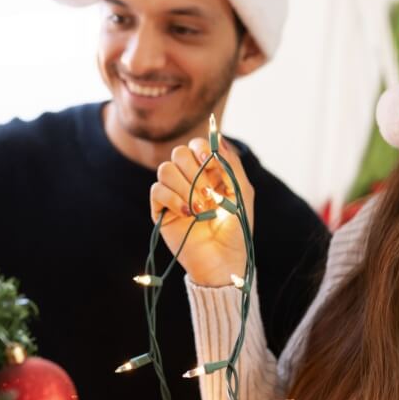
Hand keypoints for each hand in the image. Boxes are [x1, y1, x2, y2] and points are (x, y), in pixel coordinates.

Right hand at [149, 137, 255, 286]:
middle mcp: (189, 180)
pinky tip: (187, 213)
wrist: (223, 260)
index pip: (196, 145)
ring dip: (185, 187)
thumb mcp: (242, 193)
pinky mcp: (160, 210)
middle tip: (208, 193)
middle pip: (178, 153)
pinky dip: (172, 198)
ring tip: (200, 208)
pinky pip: (156, 189)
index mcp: (209, 173)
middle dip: (194, 171)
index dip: (201, 149)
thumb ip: (231, 164)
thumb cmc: (236, 229)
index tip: (210, 164)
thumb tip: (217, 138)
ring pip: (165, 169)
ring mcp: (174, 194)